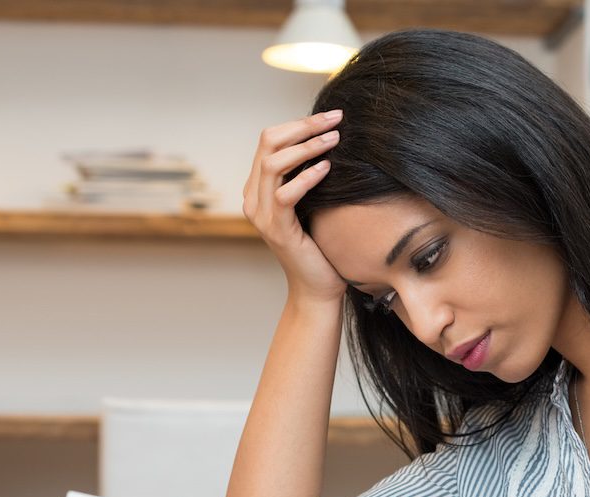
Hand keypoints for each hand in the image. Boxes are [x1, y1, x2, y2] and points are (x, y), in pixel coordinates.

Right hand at [243, 110, 346, 303]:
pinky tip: (328, 168)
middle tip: (336, 119)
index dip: (299, 123)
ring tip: (335, 140)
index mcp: (259, 187)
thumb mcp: (314, 201)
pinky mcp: (276, 230)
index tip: (332, 115)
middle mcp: (253, 197)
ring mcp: (261, 214)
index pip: (270, 139)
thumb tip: (331, 138)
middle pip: (268, 142)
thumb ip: (310, 174)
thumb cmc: (321, 244)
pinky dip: (306, 177)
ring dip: (307, 147)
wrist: (317, 287)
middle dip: (304, 126)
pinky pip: (285, 195)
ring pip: (273, 164)